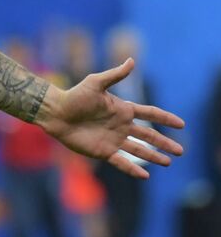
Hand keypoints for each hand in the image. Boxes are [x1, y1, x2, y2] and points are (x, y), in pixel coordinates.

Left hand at [36, 58, 183, 178]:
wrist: (56, 112)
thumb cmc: (74, 95)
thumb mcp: (95, 83)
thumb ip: (115, 75)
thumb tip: (132, 60)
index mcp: (123, 109)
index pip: (150, 114)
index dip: (165, 118)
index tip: (181, 124)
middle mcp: (121, 126)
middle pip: (149, 136)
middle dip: (165, 143)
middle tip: (181, 150)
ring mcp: (113, 139)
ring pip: (139, 150)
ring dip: (153, 156)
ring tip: (168, 162)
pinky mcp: (102, 151)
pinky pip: (121, 162)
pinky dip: (132, 169)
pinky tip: (145, 176)